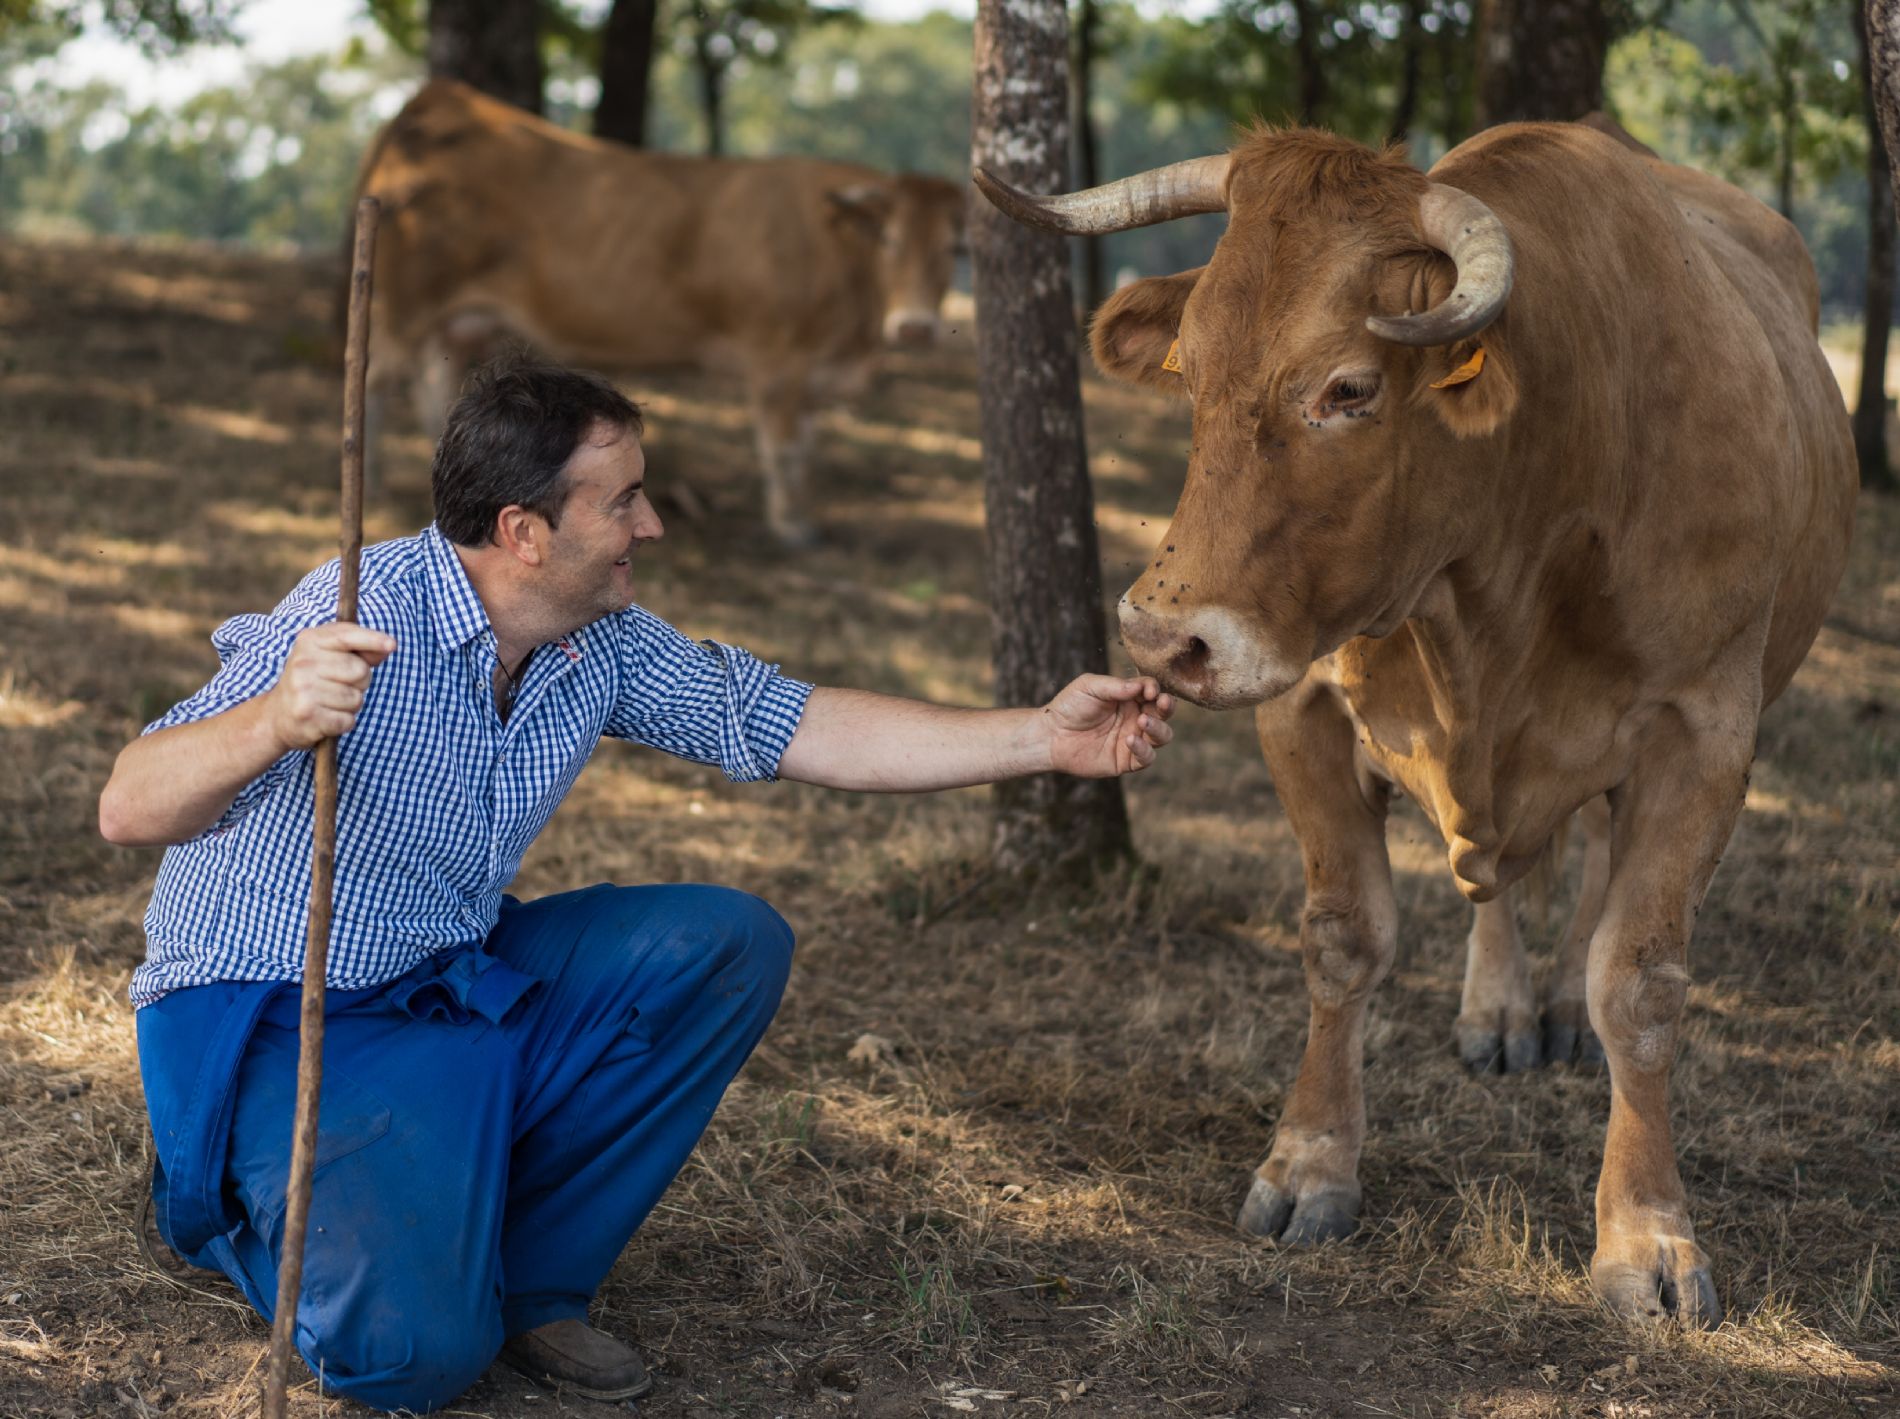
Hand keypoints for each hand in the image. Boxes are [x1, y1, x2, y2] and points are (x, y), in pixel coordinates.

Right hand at [267, 623, 395, 749]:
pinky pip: (348, 720)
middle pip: (360, 671)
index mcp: (309, 640)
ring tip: (330, 702)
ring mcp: (303, 689)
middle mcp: (303, 662)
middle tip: (339, 685)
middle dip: (360, 682)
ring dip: (350, 705)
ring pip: (356, 698)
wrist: (277, 714)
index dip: (372, 639)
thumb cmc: (313, 680)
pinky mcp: (307, 715)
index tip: (391, 644)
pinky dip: (343, 722)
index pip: (347, 635)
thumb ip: (359, 649)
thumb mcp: (328, 655)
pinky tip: (327, 717)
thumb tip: (388, 645)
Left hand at [1044, 674, 1174, 777]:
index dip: (1155, 689)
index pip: (1152, 690)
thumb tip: (1142, 687)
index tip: (1149, 690)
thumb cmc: (1069, 706)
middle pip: (1164, 712)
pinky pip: (1146, 758)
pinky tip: (1130, 739)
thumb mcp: (1090, 686)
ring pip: (1162, 735)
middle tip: (1162, 702)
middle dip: (1167, 706)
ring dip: (1159, 727)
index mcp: (1128, 697)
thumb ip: (1116, 685)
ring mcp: (1132, 739)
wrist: (1050, 735)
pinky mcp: (1126, 760)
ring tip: (1143, 720)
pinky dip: (1144, 749)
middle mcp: (1134, 717)